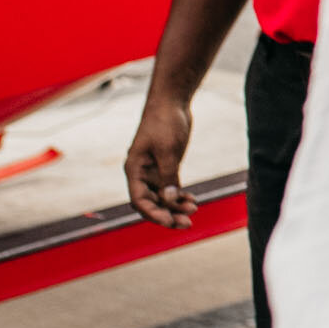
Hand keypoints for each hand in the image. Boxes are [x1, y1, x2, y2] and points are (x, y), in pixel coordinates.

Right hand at [126, 95, 197, 227]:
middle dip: (167, 214)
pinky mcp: (166, 167)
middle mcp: (142, 174)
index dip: (153, 214)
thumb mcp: (168, 150)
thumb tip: (169, 200)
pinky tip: (192, 201)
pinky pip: (170, 188)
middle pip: (151, 202)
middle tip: (187, 224)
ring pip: (162, 197)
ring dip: (176, 206)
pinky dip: (180, 196)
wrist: (171, 103)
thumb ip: (168, 176)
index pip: (139, 200)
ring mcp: (154, 171)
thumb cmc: (165, 123)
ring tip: (194, 210)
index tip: (170, 221)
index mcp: (134, 169)